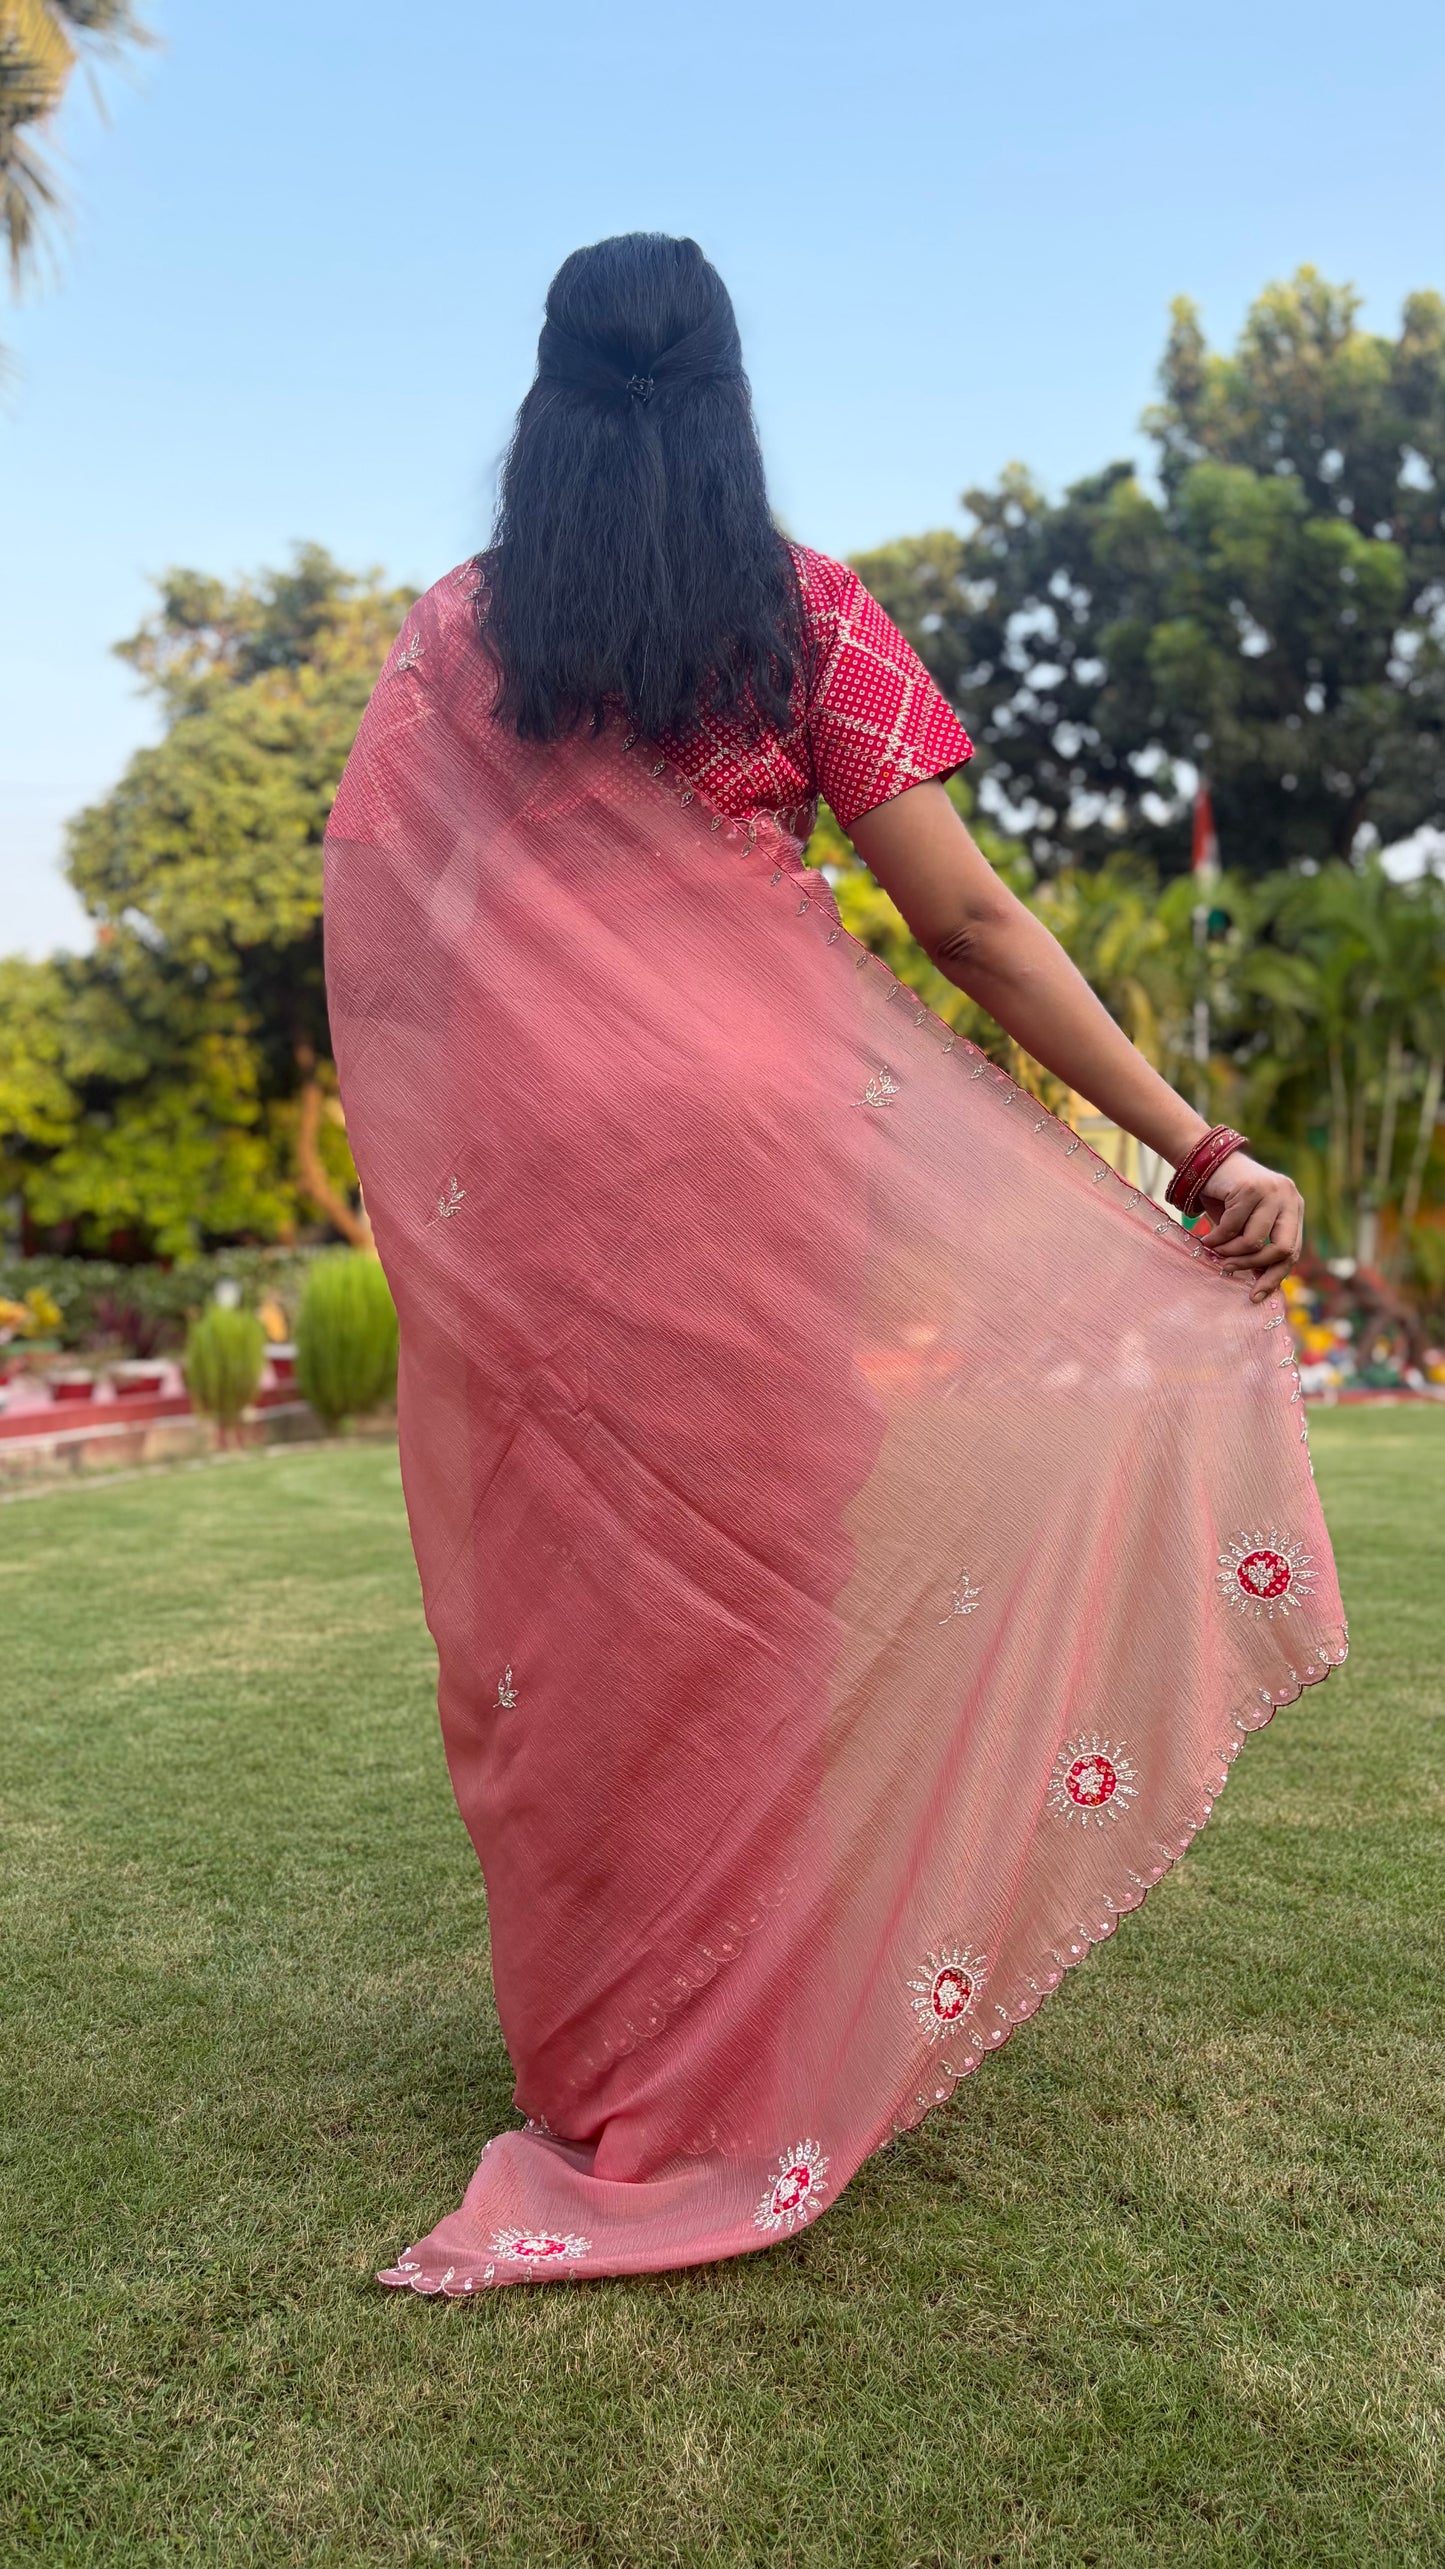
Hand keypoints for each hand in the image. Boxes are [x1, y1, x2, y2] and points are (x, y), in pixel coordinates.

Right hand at [1197, 1152, 1303, 1302]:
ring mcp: (1272, 1191)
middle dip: (1253, 1265)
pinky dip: (1217, 1239)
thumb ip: (1260, 1244)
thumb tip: (1261, 1283)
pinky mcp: (1251, 1188)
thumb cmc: (1227, 1197)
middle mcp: (1289, 1198)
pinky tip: (1206, 1238)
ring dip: (1230, 1252)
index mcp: (1294, 1208)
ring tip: (1214, 1251)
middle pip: (1281, 1249)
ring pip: (1254, 1241)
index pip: (1292, 1251)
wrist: (1207, 1161)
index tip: (1256, 1295)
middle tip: (1229, 1269)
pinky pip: (1233, 1227)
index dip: (1274, 1276)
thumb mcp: (1250, 1222)